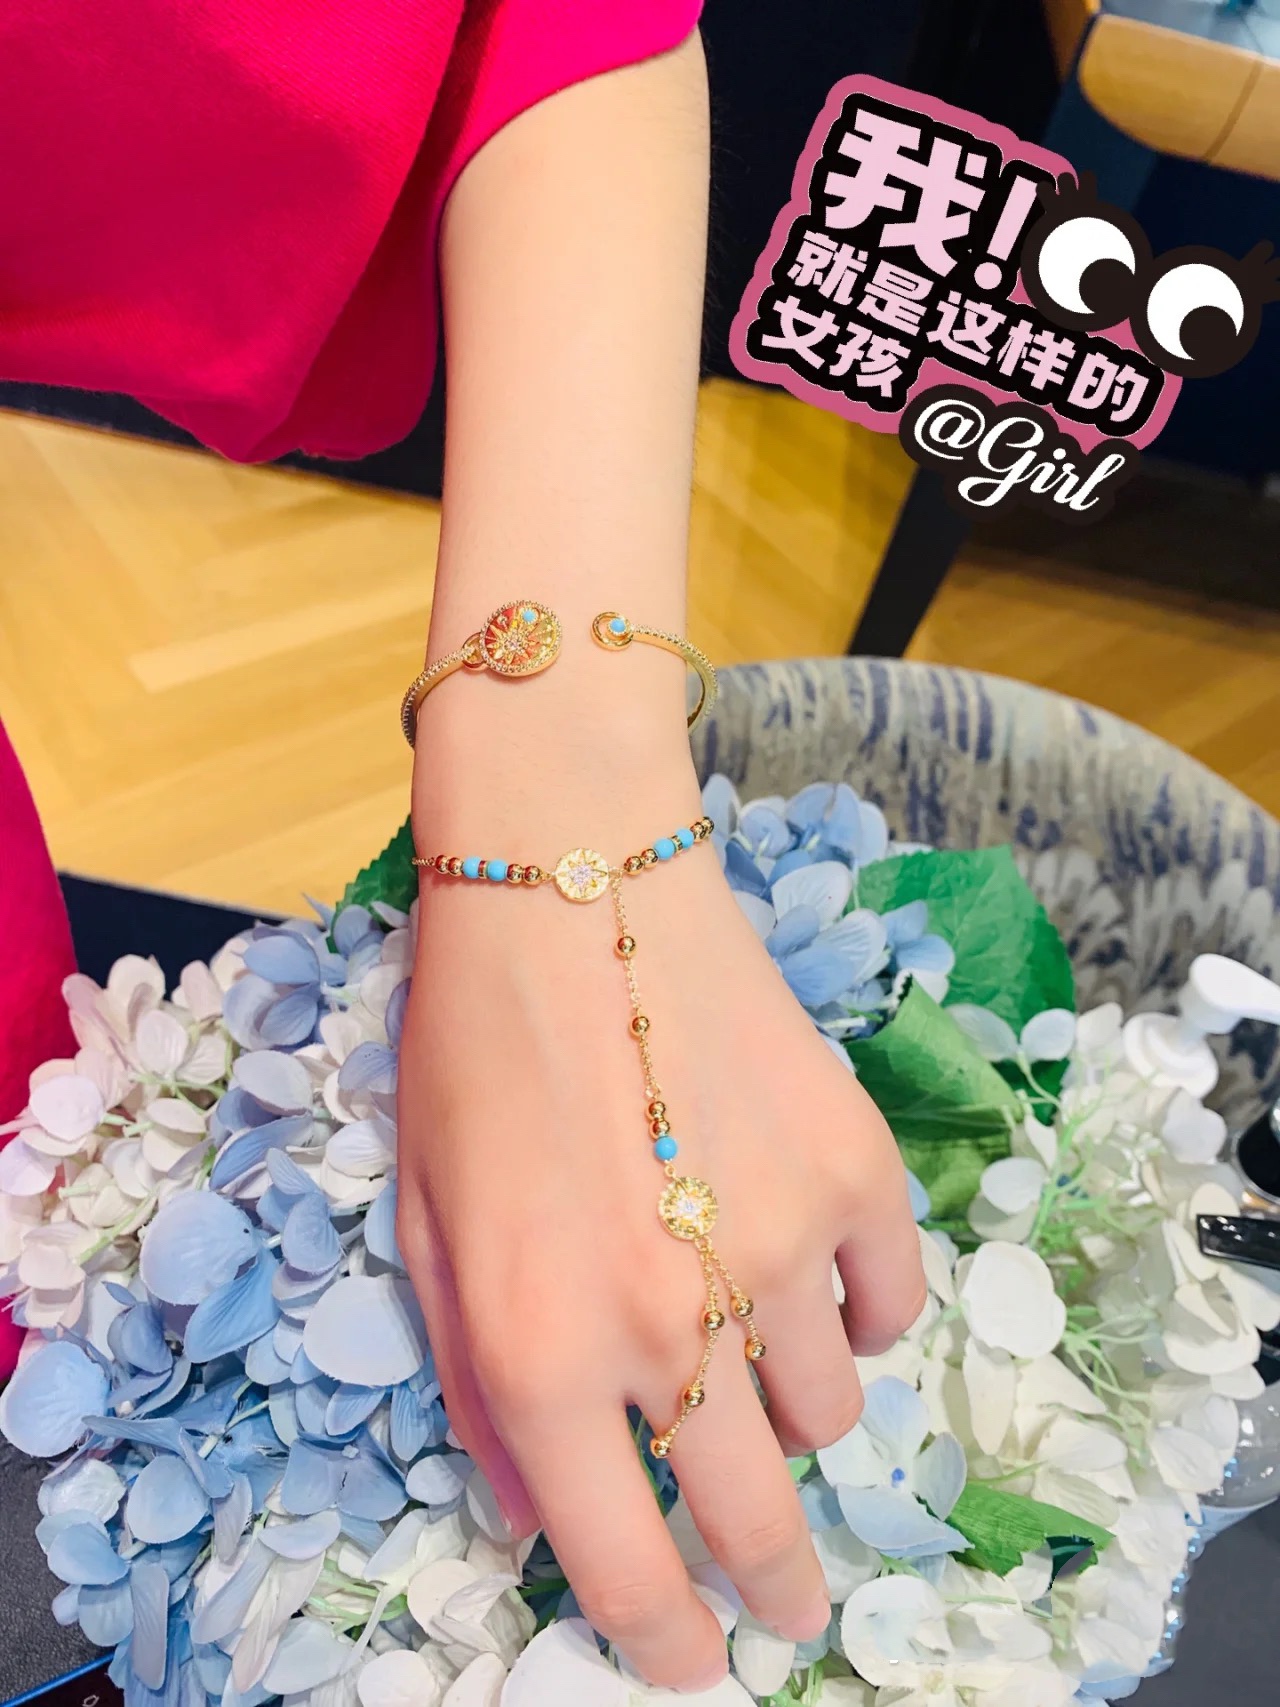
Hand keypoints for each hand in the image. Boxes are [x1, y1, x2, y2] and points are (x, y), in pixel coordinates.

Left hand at [396, 732, 924, 1690]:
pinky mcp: (857, 1173)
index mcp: (547, 1356)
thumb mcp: (424, 1230)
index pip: (627, 1572)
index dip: (667, 1642)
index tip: (697, 1661)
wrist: (572, 884)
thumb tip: (536, 1506)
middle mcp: (674, 1328)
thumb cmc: (471, 1050)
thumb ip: (477, 1387)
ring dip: (793, 1411)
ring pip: (830, 1413)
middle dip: (778, 1590)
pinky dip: (856, 1305)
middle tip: (790, 1604)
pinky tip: (806, 1257)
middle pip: (758, 1524)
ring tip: (756, 1348)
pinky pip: (891, 1301)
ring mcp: (781, 1250)